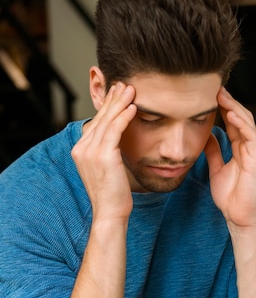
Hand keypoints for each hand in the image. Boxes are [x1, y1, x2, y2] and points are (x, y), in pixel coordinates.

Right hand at [71, 82, 136, 222]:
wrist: (110, 212)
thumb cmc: (113, 194)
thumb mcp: (106, 168)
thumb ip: (106, 151)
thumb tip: (116, 139)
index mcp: (80, 150)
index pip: (95, 123)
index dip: (106, 106)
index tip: (117, 93)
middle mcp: (81, 149)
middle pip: (100, 118)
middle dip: (112, 99)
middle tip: (124, 84)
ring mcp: (90, 152)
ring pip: (107, 121)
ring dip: (120, 103)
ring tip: (131, 90)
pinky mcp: (103, 155)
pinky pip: (115, 130)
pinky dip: (124, 116)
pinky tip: (133, 107)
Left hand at [204, 88, 255, 228]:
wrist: (238, 217)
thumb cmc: (230, 196)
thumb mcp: (216, 168)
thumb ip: (213, 152)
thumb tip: (205, 135)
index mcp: (240, 148)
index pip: (232, 121)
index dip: (223, 107)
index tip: (208, 94)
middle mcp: (248, 147)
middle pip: (240, 117)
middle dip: (228, 102)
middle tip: (214, 87)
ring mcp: (254, 152)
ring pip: (247, 123)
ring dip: (234, 107)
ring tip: (222, 95)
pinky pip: (251, 137)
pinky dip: (242, 124)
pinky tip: (231, 115)